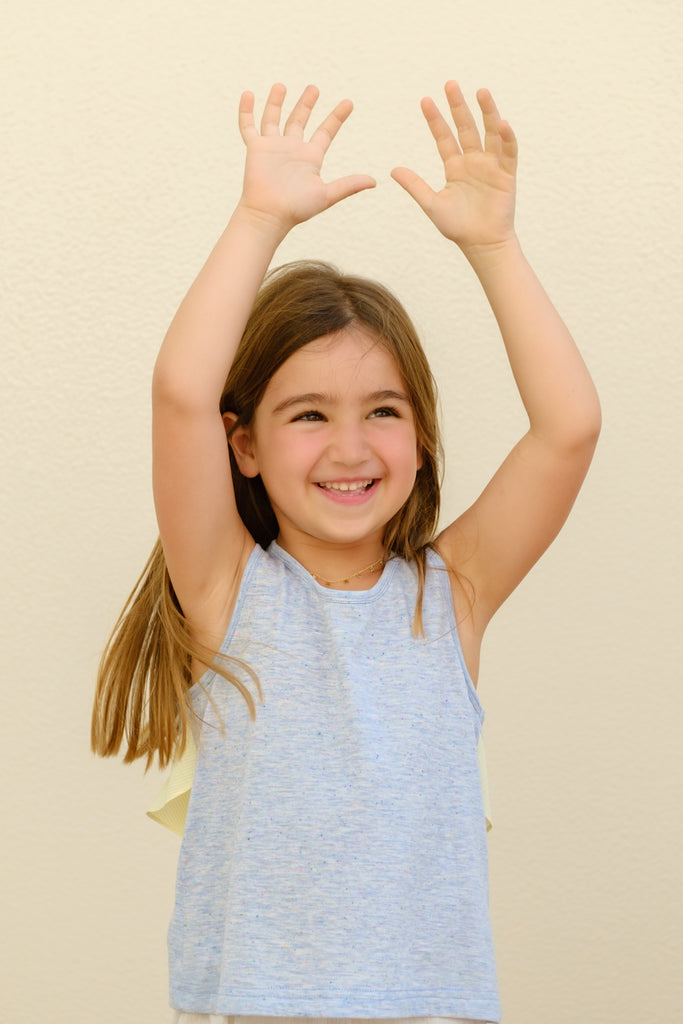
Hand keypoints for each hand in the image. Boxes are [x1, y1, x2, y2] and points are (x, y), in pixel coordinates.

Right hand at [237, 83, 375, 234]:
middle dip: (306, 104)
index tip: (349, 102)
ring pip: (274, 119)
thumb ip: (348, 185)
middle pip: (300, 121)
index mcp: (310, 158)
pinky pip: (248, 126)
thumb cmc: (297, 209)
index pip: (326, 132)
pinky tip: (248, 95)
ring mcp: (273, 148)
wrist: (269, 215)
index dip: (337, 117)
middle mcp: (292, 149)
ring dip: (277, 103)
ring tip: (281, 85)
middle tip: (314, 88)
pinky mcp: (256, 149)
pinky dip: (247, 111)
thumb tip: (374, 181)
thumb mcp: (326, 195)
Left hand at [392, 82, 517, 255]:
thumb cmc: (457, 227)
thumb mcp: (432, 204)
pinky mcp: (506, 174)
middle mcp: (473, 161)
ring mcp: (490, 165)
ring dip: (486, 113)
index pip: (443, 137)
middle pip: (465, 127)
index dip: (435, 120)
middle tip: (450, 83)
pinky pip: (508, 152)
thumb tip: (392, 170)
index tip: (425, 100)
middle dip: (458, 106)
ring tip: (481, 91)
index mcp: (454, 167)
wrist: (481, 244)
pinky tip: (502, 123)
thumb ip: (415, 186)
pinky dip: (507, 138)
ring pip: (489, 133)